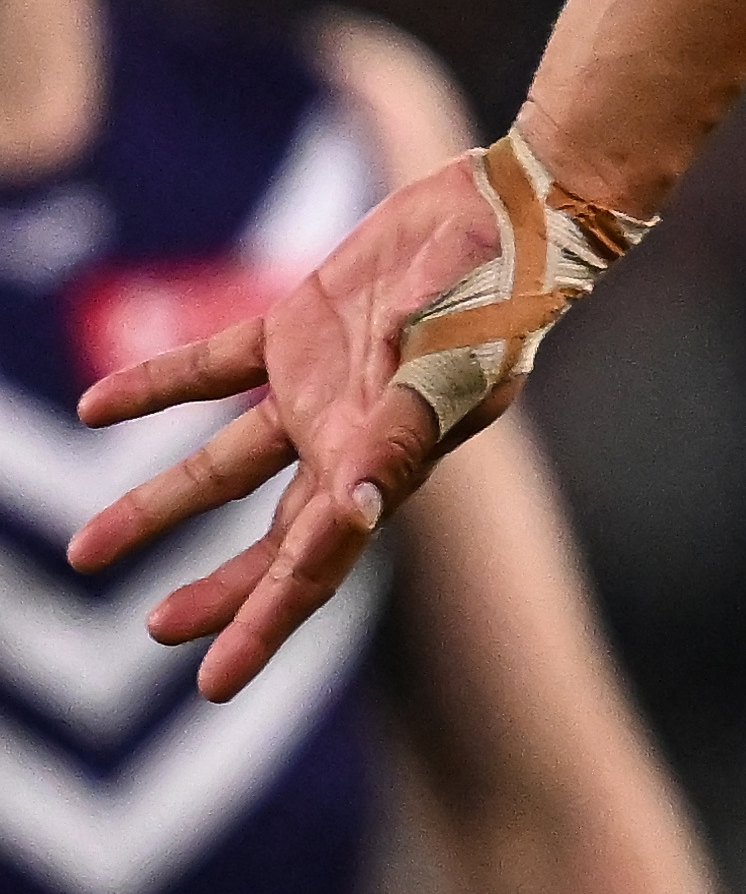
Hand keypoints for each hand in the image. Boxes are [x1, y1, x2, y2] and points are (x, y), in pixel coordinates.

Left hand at [65, 150, 501, 691]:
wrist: (510, 211)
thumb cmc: (492, 297)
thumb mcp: (445, 372)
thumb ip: (395, 440)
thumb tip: (357, 518)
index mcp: (386, 465)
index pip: (316, 563)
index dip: (263, 623)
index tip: (213, 682)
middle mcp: (349, 442)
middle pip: (274, 539)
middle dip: (219, 592)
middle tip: (157, 631)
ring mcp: (320, 389)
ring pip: (225, 467)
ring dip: (157, 507)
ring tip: (88, 550)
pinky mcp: (298, 330)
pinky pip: (211, 371)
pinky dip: (154, 390)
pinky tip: (96, 409)